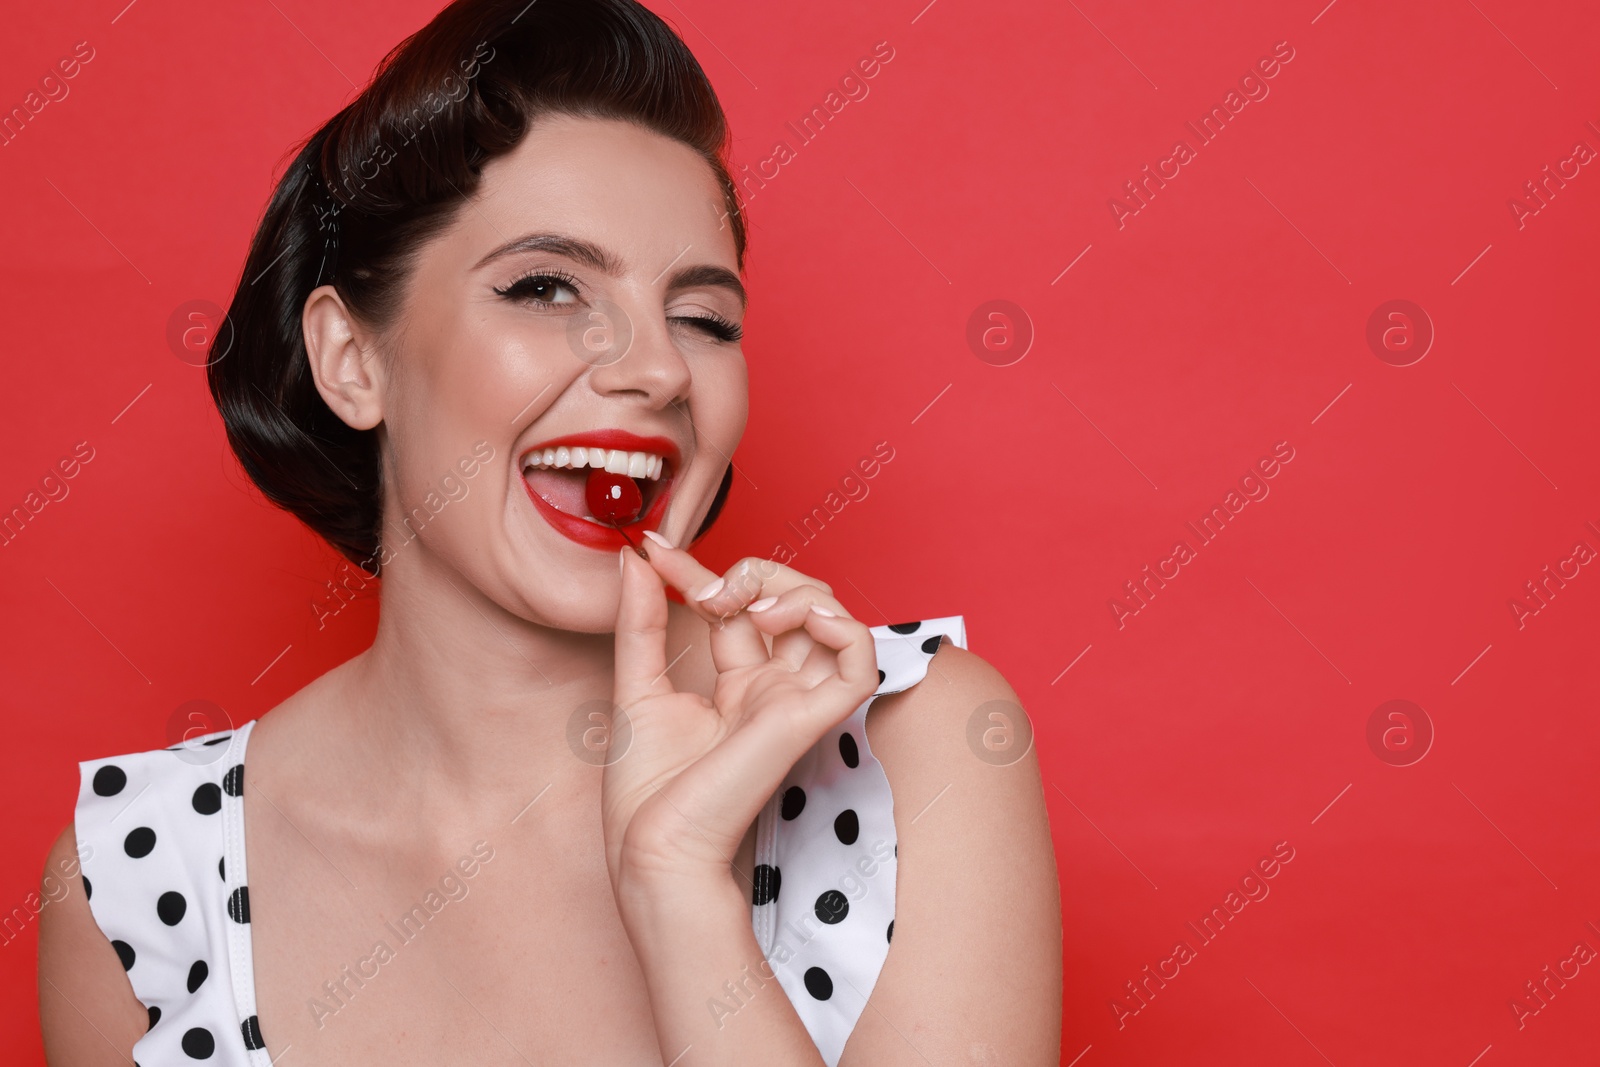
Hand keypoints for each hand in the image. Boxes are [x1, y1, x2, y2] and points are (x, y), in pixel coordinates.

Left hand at [602, 543, 879, 902]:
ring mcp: (796, 701)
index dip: (701, 570)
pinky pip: (860, 660)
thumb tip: (635, 560)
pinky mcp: (812, 718)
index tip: (655, 548)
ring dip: (795, 589)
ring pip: (834, 618)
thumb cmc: (645, 791)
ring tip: (746, 604)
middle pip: (796, 602)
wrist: (653, 846)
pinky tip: (785, 618)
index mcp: (738, 685)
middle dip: (756, 572)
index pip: (738, 607)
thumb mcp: (635, 685)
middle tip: (705, 589)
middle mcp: (774, 689)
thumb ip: (641, 621)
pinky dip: (840, 623)